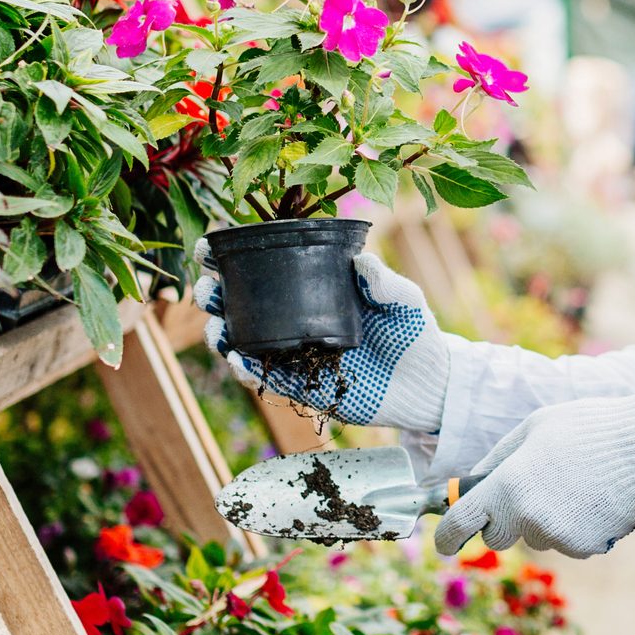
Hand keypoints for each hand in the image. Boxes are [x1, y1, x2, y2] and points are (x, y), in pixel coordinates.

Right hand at [195, 244, 450, 431]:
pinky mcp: (300, 386)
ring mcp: (294, 353)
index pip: (266, 268)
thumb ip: (385, 282)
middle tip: (207, 290)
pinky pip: (265, 378)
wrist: (427, 386)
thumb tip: (362, 260)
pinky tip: (236, 358)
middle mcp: (296, 319)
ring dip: (221, 333)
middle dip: (215, 295)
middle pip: (242, 303)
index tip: (208, 247)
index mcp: (314, 289)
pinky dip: (246, 369)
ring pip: (244, 341)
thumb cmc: (413, 333)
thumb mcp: (404, 300)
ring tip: (216, 326)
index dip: (233, 257)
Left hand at [434, 394, 634, 557]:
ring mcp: (558, 536)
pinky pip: (566, 543)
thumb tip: (471, 486)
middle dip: (505, 519)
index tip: (445, 542)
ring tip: (574, 485)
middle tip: (533, 488)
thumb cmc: (585, 427)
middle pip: (497, 536)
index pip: (461, 523)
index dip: (447, 536)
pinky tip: (592, 499)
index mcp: (509, 483)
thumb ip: (497, 459)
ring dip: (544, 519)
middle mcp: (528, 516)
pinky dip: (573, 527)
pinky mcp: (585, 548)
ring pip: (535, 537)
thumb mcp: (533, 428)